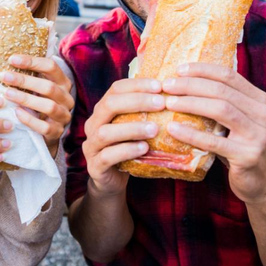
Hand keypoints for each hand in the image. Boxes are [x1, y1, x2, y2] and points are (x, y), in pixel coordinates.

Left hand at [0, 54, 73, 152]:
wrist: (47, 130)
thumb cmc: (39, 101)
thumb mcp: (38, 86)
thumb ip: (30, 74)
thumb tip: (9, 58)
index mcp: (63, 82)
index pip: (51, 66)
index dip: (32, 62)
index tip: (12, 59)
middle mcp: (67, 98)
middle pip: (49, 87)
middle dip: (25, 81)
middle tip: (4, 76)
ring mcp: (63, 116)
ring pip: (49, 106)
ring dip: (26, 99)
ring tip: (7, 93)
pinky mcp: (57, 131)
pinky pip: (44, 127)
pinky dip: (29, 119)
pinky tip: (16, 113)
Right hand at [82, 78, 162, 196]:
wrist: (112, 180)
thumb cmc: (128, 148)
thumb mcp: (134, 127)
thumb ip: (144, 112)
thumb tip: (174, 93)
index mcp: (103, 110)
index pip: (116, 89)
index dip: (137, 85)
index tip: (160, 86)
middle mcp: (93, 124)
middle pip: (109, 105)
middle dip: (137, 102)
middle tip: (161, 103)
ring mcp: (91, 145)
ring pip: (106, 132)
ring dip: (132, 128)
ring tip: (155, 129)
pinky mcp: (95, 166)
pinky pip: (107, 156)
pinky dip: (127, 150)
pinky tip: (144, 148)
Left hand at [163, 63, 265, 205]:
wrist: (261, 184)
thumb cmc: (240, 148)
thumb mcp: (237, 121)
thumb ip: (223, 102)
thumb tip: (186, 81)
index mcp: (260, 100)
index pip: (229, 75)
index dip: (202, 70)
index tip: (179, 69)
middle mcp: (263, 113)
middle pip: (222, 90)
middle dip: (191, 85)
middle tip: (166, 85)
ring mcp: (258, 135)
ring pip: (220, 109)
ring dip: (190, 103)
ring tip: (168, 103)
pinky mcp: (248, 156)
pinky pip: (214, 141)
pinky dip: (191, 133)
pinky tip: (173, 129)